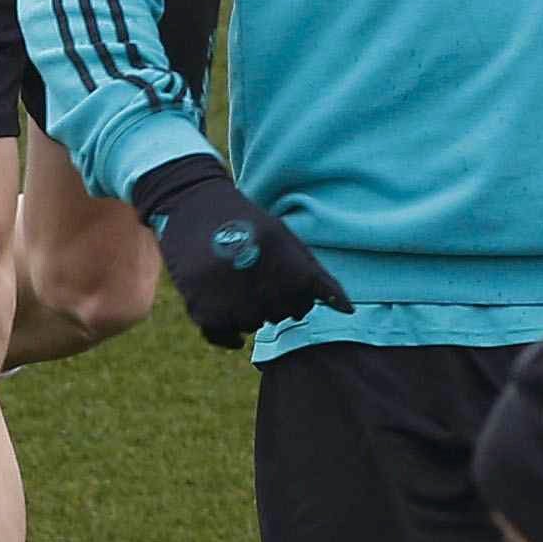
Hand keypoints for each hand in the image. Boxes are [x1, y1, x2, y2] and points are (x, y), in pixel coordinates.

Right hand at [130, 155, 353, 346]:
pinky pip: (225, 336)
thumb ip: (317, 276)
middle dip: (276, 301)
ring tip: (236, 279)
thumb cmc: (249, 224)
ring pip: (253, 325)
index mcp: (287, 264)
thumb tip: (348, 311)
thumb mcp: (286, 238)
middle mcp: (261, 284)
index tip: (285, 278)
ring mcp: (231, 299)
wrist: (194, 205)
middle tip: (257, 275)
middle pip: (281, 315)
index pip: (305, 303)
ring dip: (249, 310)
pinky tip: (227, 307)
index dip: (299, 294)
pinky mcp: (202, 309)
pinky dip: (228, 329)